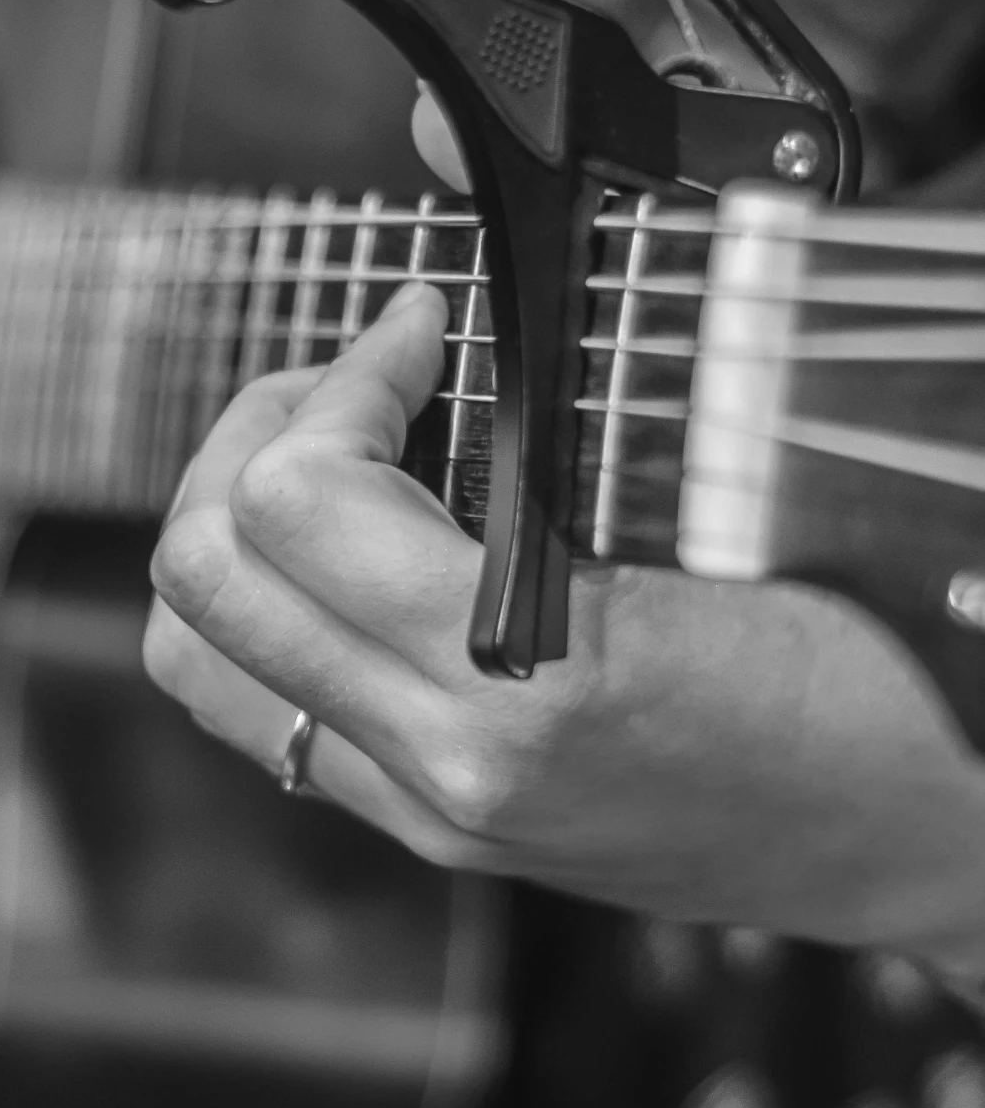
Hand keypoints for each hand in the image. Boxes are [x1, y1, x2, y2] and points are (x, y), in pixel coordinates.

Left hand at [144, 286, 984, 966]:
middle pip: (201, 576)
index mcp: (528, 683)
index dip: (345, 373)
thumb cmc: (877, 675)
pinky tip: (362, 551)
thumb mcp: (753, 515)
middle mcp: (446, 765)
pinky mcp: (428, 827)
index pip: (299, 500)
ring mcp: (425, 809)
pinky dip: (266, 607)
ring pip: (194, 657)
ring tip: (336, 455)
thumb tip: (440, 267)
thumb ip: (581, 410)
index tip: (420, 324)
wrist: (925, 840)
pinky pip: (260, 710)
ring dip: (232, 526)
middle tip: (357, 379)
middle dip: (254, 434)